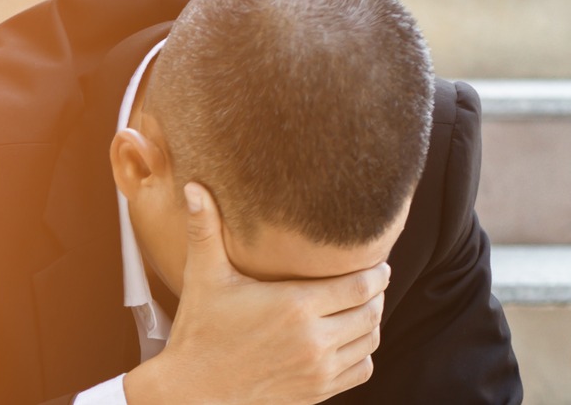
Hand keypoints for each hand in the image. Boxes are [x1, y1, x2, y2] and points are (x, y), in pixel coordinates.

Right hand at [125, 182, 389, 403]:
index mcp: (294, 306)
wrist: (192, 392)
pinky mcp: (316, 392)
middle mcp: (313, 340)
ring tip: (362, 306)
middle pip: (372, 311)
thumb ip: (205, 229)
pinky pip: (362, 371)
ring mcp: (317, 370)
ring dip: (371, 322)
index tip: (377, 262)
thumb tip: (195, 187)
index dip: (376, 272)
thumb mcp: (204, 277)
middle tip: (371, 280)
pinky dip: (363, 353)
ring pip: (370, 341)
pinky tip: (348, 339)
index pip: (360, 285)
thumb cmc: (199, 331)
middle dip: (376, 294)